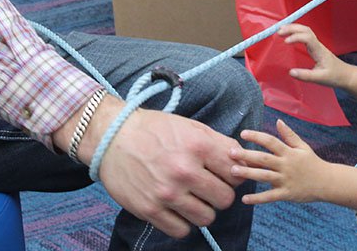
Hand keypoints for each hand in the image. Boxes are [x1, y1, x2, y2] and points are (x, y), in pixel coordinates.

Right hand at [97, 108, 242, 238]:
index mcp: (198, 145)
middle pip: (225, 200)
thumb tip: (245, 162)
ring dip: (202, 210)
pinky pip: (182, 231)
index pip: (236, 174)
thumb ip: (220, 144)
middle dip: (218, 194)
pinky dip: (182, 222)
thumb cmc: (153, 130)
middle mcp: (184, 171)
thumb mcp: (190, 127)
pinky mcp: (150, 209)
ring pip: (206, 218)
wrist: (111, 136)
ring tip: (190, 197)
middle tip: (205, 186)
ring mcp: (167, 193)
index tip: (221, 174)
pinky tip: (175, 208)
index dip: (232, 175)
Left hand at [230, 120, 325, 203]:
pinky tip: (244, 199)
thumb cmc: (312, 162)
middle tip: (231, 153)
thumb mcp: (302, 146)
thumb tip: (277, 120)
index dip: (257, 136)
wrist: (327, 182)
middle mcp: (286, 165)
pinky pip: (270, 196)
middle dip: (247, 155)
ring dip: (248, 174)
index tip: (243, 134)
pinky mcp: (287, 194)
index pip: (270, 141)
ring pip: (264, 176)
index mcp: (289, 152)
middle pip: (264, 158)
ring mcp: (286, 180)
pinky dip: (257, 199)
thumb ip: (289, 135)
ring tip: (233, 171)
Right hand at [280, 24, 356, 106]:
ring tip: (280, 31)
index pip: (307, 37)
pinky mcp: (315, 47)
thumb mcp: (320, 78)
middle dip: (291, 28)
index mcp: (319, 50)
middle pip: (305, 29)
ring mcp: (317, 45)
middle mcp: (317, 45)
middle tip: (278, 31)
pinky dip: (295, 33)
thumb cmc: (335, 76)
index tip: (285, 42)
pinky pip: (304, 35)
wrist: (346, 75)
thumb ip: (305, 76)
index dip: (295, 37)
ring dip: (293, 28)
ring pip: (305, 31)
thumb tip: (290, 72)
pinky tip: (288, 36)